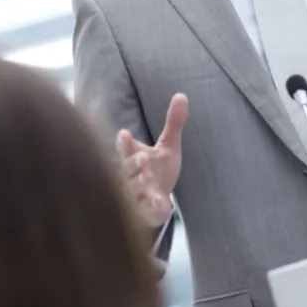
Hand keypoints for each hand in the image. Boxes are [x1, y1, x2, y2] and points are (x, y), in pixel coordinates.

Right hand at [117, 93, 187, 227]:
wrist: (156, 203)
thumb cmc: (158, 170)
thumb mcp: (168, 146)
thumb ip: (173, 122)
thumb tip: (182, 95)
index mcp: (134, 156)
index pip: (125, 147)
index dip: (124, 142)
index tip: (124, 133)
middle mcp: (131, 175)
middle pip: (127, 168)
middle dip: (133, 163)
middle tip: (142, 157)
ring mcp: (136, 194)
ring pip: (134, 188)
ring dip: (140, 182)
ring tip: (148, 176)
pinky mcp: (144, 211)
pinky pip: (146, 209)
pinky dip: (152, 206)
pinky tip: (160, 203)